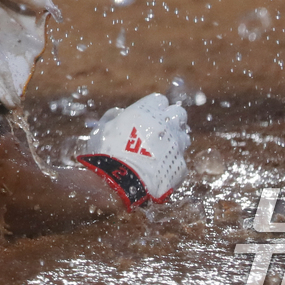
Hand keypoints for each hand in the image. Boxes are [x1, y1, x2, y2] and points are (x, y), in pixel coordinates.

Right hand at [77, 92, 189, 207]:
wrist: (119, 183)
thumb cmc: (106, 154)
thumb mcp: (102, 129)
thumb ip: (112, 117)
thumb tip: (118, 113)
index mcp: (145, 112)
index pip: (159, 100)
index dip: (153, 108)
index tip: (148, 115)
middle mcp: (164, 124)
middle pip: (178, 113)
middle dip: (170, 119)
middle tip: (160, 129)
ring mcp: (175, 145)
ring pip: (183, 136)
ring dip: (174, 140)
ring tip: (161, 151)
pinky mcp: (180, 165)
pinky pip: (179, 160)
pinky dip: (171, 163)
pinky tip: (160, 169)